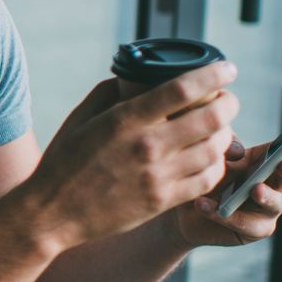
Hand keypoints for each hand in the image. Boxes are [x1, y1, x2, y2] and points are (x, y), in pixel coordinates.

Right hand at [21, 62, 239, 251]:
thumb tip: (139, 75)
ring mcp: (157, 176)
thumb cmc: (64, 161)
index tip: (227, 69)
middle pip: (211, 118)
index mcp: (125, 120)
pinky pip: (207, 180)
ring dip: (225, 134)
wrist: (52, 212)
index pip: (183, 89)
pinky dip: (217, 165)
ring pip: (215, 149)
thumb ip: (111, 91)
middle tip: (228, 100)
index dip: (214, 75)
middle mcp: (146, 146)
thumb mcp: (81, 117)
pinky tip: (211, 158)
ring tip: (221, 129)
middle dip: (229, 103)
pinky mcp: (162, 201)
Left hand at [171, 120, 281, 247]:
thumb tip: (238, 152)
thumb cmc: (202, 175)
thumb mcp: (210, 154)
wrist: (182, 209)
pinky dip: (224, 214)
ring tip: (253, 189)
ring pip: (276, 203)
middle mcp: (274, 183)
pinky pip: (245, 224)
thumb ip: (225, 145)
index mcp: (266, 159)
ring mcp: (267, 208)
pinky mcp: (254, 230)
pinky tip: (203, 205)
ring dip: (266, 195)